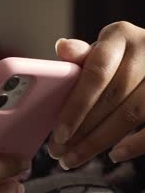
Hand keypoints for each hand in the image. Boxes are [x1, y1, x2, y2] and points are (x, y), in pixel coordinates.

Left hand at [47, 21, 144, 169]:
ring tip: (74, 157)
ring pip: (131, 115)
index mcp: (120, 36)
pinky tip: (114, 155)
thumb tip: (62, 47)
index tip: (59, 132)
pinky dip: (135, 144)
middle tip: (59, 151)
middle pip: (111, 98)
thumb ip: (81, 55)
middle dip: (81, 130)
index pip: (96, 72)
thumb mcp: (100, 50)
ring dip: (99, 141)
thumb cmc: (120, 57)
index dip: (77, 105)